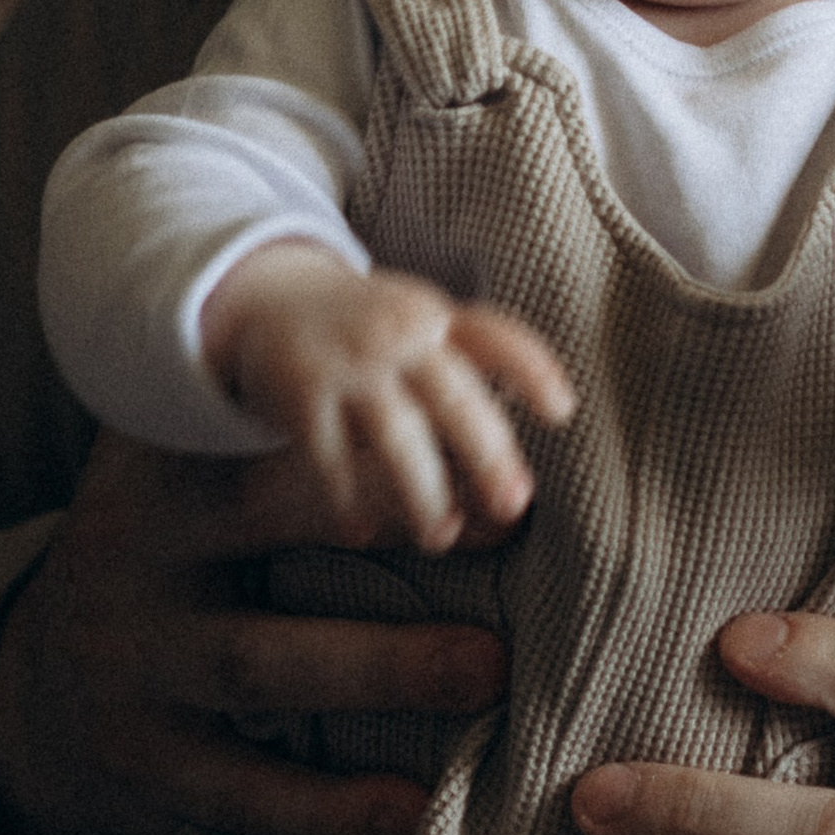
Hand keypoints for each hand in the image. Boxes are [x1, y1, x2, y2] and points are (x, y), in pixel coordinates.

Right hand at [0, 428, 508, 834]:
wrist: (34, 697)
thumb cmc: (171, 558)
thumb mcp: (189, 478)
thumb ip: (281, 425)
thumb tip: (449, 347)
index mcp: (160, 471)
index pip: (258, 429)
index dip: (354, 427)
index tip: (454, 430)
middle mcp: (134, 557)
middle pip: (256, 529)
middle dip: (382, 522)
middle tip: (502, 526)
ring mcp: (134, 667)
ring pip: (259, 664)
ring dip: (379, 667)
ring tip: (485, 671)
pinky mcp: (146, 769)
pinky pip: (244, 790)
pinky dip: (331, 808)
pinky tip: (416, 812)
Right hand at [202, 243, 575, 549]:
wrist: (273, 298)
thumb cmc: (369, 324)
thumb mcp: (420, 321)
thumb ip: (470, 359)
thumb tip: (542, 424)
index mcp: (438, 319)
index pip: (497, 338)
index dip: (532, 371)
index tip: (562, 413)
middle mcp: (401, 336)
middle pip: (454, 396)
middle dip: (488, 454)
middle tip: (513, 505)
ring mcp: (352, 364)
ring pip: (397, 435)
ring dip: (423, 492)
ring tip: (440, 536)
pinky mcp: (303, 393)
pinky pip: (328, 454)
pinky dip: (345, 497)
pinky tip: (361, 532)